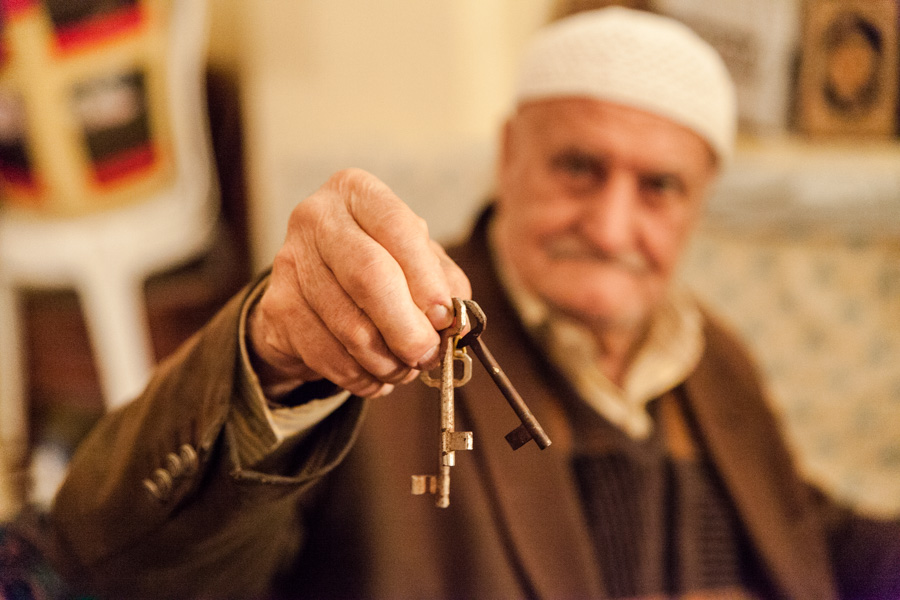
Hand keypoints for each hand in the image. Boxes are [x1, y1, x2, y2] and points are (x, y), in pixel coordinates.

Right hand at [248, 169, 470, 398]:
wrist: (313, 289)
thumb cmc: (379, 268)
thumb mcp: (418, 261)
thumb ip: (444, 284)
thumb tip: (453, 321)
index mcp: (358, 192)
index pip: (397, 227)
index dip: (426, 279)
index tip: (445, 318)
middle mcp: (317, 218)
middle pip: (368, 276)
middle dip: (406, 328)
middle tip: (427, 355)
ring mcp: (289, 261)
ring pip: (348, 326)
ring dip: (386, 361)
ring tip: (404, 368)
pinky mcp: (276, 306)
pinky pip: (326, 354)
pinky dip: (359, 376)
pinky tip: (374, 375)